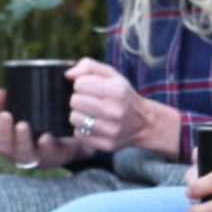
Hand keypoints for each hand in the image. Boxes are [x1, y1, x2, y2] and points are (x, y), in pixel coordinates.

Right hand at [0, 87, 82, 168]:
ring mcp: (35, 157)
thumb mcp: (23, 109)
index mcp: (6, 141)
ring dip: (21, 139)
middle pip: (3, 147)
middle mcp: (17, 153)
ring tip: (22, 125)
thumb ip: (6, 100)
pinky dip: (46, 145)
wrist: (71, 134)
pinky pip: (49, 154)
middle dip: (3, 131)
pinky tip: (46, 136)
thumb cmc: (39, 121)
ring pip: (23, 154)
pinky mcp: (54, 157)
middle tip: (6, 114)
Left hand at [66, 59, 181, 158]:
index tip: (90, 88)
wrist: (143, 123)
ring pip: (74, 119)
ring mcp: (111, 130)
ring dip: (79, 115)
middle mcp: (115, 111)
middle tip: (89, 101)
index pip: (80, 84)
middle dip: (79, 99)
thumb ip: (89, 66)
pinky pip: (79, 135)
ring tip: (90, 113)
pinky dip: (82, 129)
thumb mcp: (112, 75)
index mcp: (118, 90)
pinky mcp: (106, 145)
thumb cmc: (121, 95)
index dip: (81, 84)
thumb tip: (68, 74)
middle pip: (75, 101)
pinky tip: (93, 125)